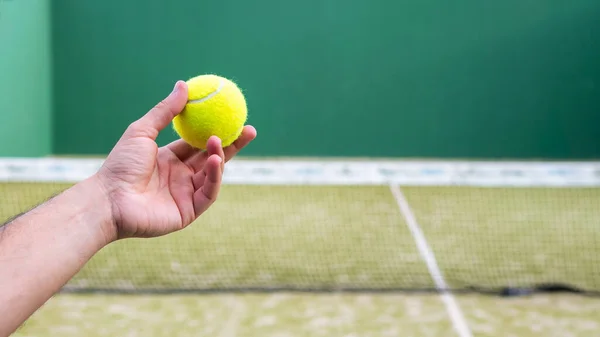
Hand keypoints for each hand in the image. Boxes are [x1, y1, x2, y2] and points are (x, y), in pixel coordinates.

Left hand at [95, 81, 256, 239]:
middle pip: (212, 158)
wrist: (109, 200)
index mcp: (170, 159)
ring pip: (213, 175)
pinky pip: (208, 193)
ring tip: (219, 141)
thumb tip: (184, 84)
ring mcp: (186, 195)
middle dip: (232, 145)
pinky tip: (214, 161)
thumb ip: (165, 111)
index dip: (217, 131)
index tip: (232, 116)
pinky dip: (214, 177)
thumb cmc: (120, 165)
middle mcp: (180, 177)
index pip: (199, 144)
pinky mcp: (189, 211)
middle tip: (249, 129)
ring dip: (220, 158)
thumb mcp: (142, 132)